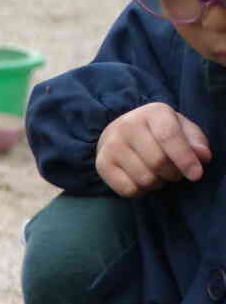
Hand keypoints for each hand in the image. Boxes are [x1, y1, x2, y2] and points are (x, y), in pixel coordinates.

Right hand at [96, 102, 210, 196]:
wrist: (121, 132)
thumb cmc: (159, 132)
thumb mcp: (182, 130)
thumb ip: (195, 142)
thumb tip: (202, 156)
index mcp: (152, 113)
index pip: (168, 137)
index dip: (185, 159)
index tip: (196, 175)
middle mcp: (127, 126)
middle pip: (157, 162)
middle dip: (173, 173)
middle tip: (175, 173)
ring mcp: (111, 145)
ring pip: (144, 179)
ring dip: (158, 183)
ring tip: (158, 175)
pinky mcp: (101, 164)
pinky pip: (128, 190)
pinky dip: (141, 191)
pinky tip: (142, 180)